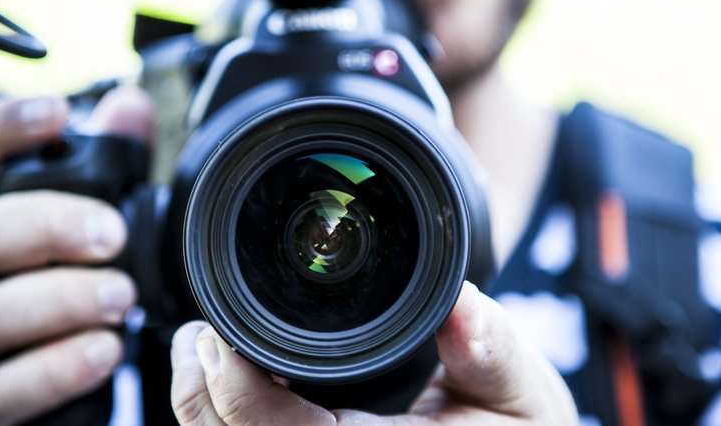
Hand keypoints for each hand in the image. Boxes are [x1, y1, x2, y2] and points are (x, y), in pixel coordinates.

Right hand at [0, 87, 153, 424]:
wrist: (17, 382)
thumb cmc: (45, 284)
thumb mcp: (77, 224)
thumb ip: (106, 167)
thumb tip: (130, 106)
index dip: (0, 132)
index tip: (58, 114)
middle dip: (44, 228)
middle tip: (111, 235)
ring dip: (59, 302)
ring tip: (120, 296)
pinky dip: (54, 369)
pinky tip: (103, 350)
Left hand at [169, 282, 579, 424]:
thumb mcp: (523, 392)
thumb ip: (492, 351)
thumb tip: (463, 306)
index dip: (238, 391)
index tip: (218, 335)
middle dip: (199, 397)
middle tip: (197, 334)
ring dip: (205, 410)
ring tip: (201, 351)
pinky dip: (228, 419)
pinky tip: (230, 381)